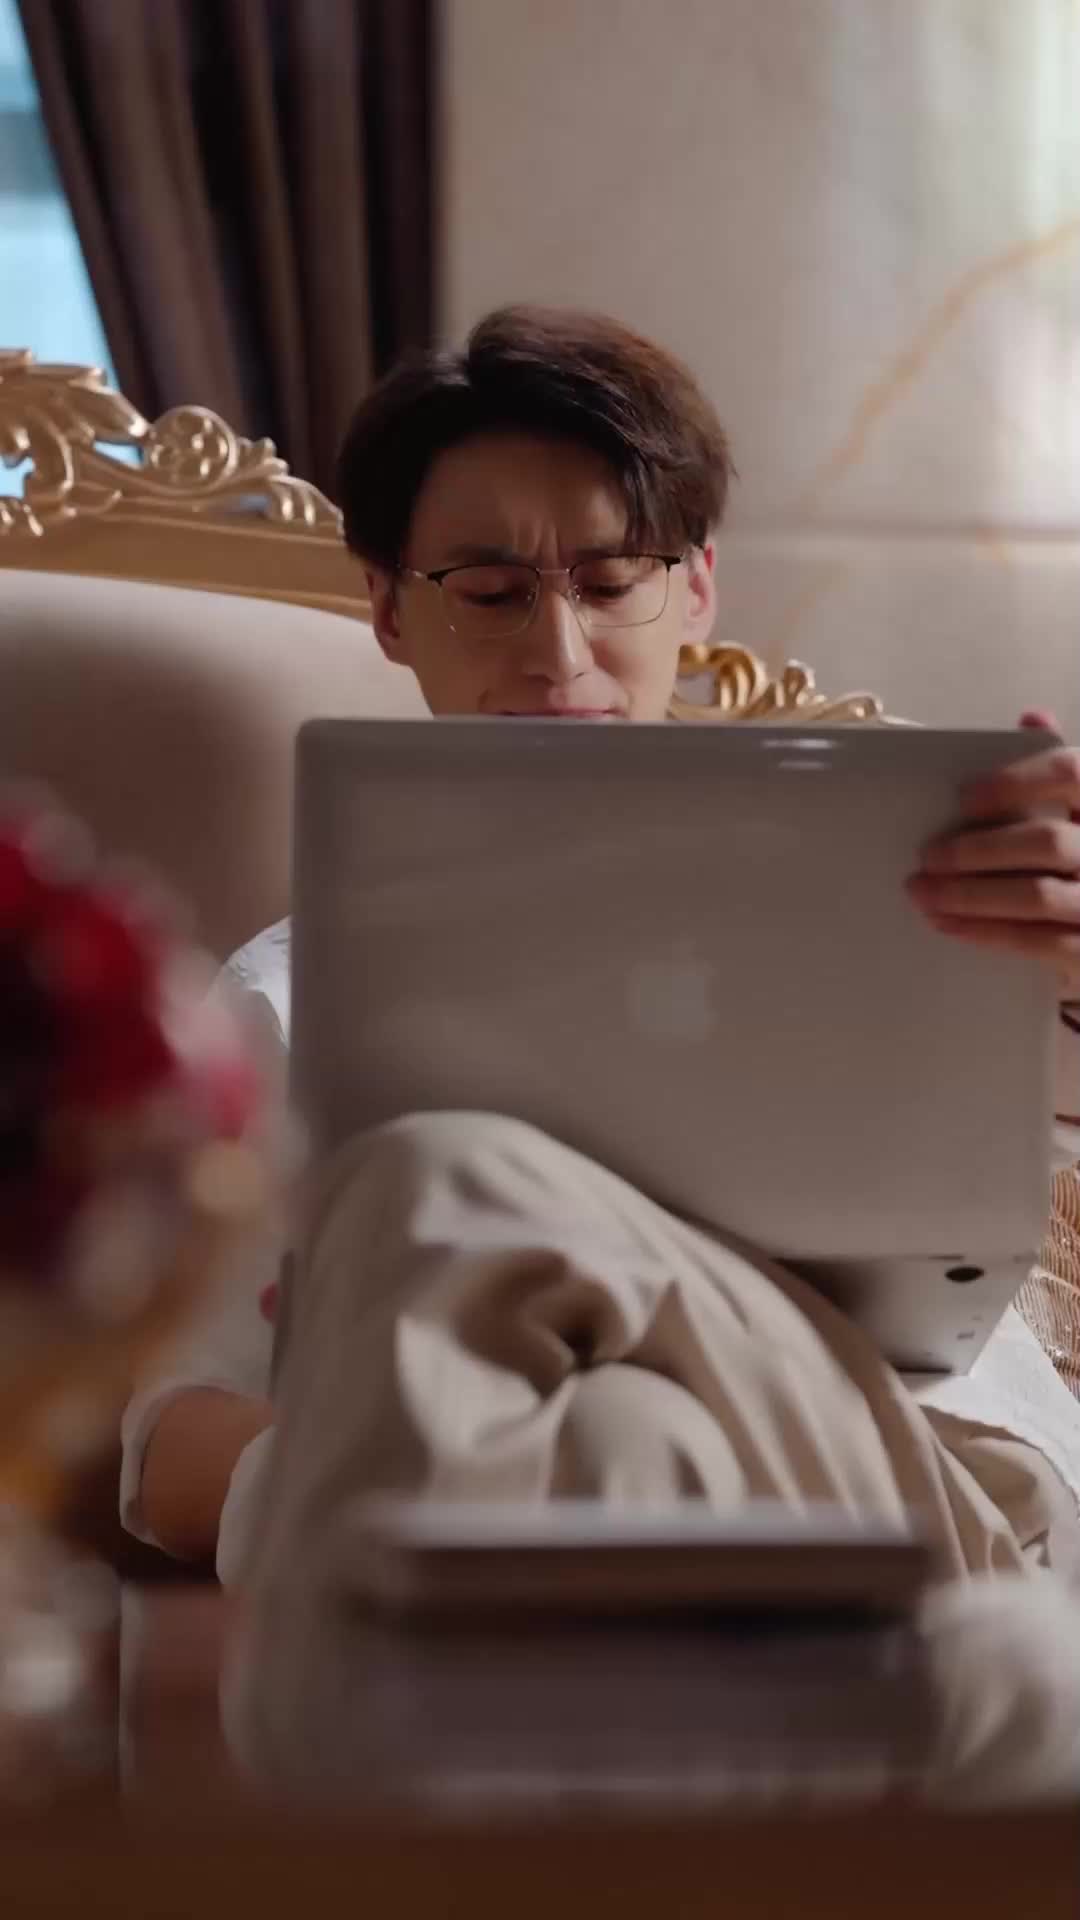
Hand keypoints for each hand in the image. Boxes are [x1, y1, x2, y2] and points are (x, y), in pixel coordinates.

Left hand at [908, 713, 1079, 996]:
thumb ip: (1060, 769)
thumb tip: (1032, 715)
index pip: (1072, 773)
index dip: (1015, 782)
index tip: (963, 797)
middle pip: (1046, 842)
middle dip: (978, 850)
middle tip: (928, 855)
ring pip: (1037, 896)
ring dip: (971, 895)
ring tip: (923, 892)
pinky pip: (1040, 942)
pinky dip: (988, 932)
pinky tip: (948, 924)